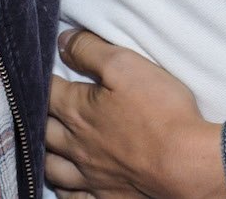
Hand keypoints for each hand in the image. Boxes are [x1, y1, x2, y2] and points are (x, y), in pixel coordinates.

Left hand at [46, 30, 225, 198]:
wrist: (186, 163)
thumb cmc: (161, 111)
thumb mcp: (126, 65)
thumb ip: (90, 50)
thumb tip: (62, 42)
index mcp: (79, 111)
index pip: (47, 91)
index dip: (40, 78)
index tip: (40, 70)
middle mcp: (77, 145)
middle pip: (43, 129)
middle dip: (38, 115)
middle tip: (41, 105)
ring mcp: (90, 175)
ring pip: (52, 167)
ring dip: (45, 153)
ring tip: (48, 143)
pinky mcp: (106, 196)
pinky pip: (72, 198)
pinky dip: (64, 191)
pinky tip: (66, 184)